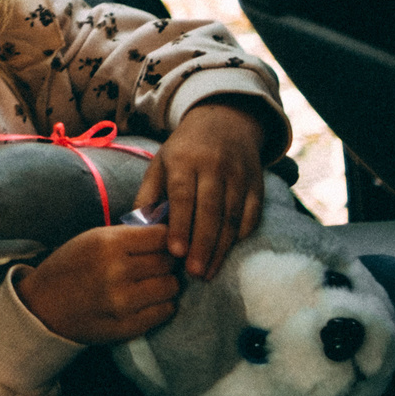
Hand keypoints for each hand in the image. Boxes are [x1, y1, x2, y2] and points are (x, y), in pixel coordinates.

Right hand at [14, 224, 179, 344]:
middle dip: (166, 261)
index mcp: (107, 244)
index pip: (161, 236)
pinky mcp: (128, 326)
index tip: (159, 244)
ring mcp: (123, 301)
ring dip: (165, 283)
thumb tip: (169, 229)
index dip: (164, 239)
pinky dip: (161, 304)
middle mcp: (117, 271)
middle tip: (154, 265)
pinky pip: (165, 311)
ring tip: (150, 283)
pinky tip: (146, 300)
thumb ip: (129, 234)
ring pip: (171, 286)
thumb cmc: (71, 267)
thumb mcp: (92, 239)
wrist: (43, 306)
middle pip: (168, 261)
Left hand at [135, 98, 270, 280]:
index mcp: (185, 160)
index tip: (175, 252)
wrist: (225, 123)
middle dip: (202, 244)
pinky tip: (226, 253)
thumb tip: (137, 227)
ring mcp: (239, 176)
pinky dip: (239, 236)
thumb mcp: (160, 163)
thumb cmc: (184, 151)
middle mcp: (215, 166)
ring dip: (220, 248)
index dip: (180, 225)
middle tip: (193, 273)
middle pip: (211, 210)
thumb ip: (148, 195)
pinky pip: (251, 215)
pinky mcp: (257, 185)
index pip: (183, 195)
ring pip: (232, 217)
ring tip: (208, 272)